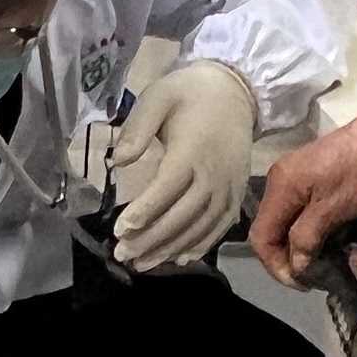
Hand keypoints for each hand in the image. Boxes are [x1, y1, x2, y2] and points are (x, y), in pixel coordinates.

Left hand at [105, 61, 257, 271]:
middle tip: (122, 254)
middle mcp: (214, 174)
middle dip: (151, 239)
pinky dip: (200, 246)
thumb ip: (138, 127)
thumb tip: (118, 161)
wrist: (236, 92)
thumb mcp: (159, 95)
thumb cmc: (189, 93)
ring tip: (142, 264)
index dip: (145, 211)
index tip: (120, 230)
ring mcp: (229, 187)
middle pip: (182, 215)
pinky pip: (220, 227)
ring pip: (200, 227)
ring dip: (171, 248)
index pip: (168, 187)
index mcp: (193, 150)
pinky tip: (179, 259)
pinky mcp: (237, 195)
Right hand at [250, 72, 356, 283]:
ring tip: (353, 262)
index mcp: (280, 187)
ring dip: (322, 250)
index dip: (277, 266)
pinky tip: (355, 247)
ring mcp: (301, 181)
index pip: (261, 237)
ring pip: (299, 228)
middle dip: (301, 260)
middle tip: (327, 278)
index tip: (303, 284)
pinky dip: (331, 234)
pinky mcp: (319, 182)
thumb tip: (295, 266)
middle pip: (278, 234)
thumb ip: (306, 238)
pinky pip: (314, 217)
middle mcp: (283, 182)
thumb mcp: (334, 210)